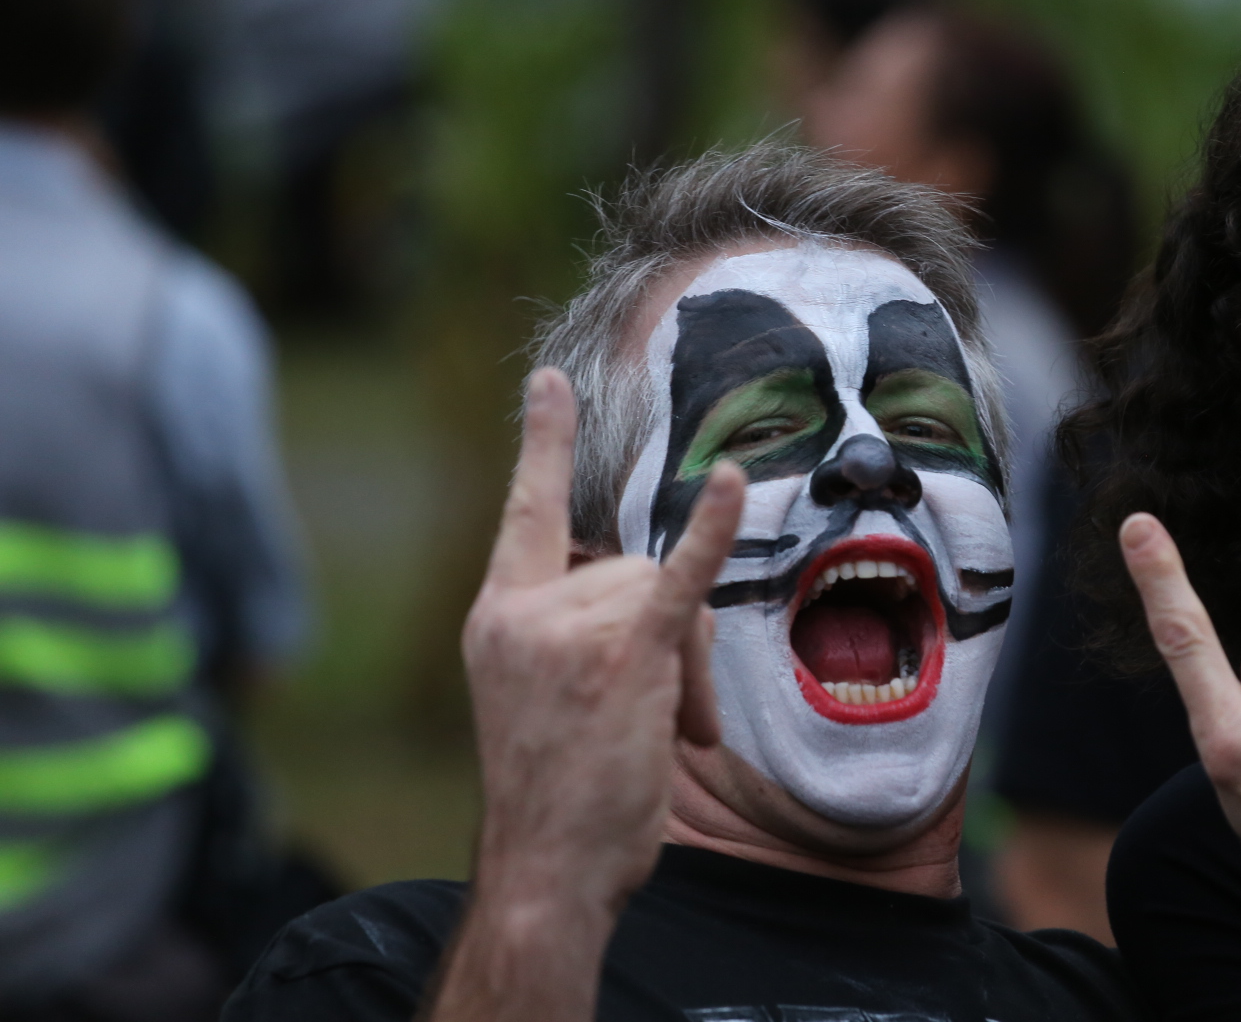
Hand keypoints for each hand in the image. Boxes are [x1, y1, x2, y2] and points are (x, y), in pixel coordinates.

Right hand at [431, 368, 742, 1020]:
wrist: (545, 870)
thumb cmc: (556, 791)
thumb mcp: (540, 693)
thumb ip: (579, 628)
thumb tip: (663, 599)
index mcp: (498, 615)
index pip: (525, 512)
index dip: (543, 445)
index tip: (550, 383)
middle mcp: (524, 611)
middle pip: (634, 566)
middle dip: (667, 635)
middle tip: (665, 721)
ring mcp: (571, 630)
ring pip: (669, 593)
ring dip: (689, 669)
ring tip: (669, 736)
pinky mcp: (625, 656)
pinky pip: (679, 578)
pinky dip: (710, 531)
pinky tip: (729, 483)